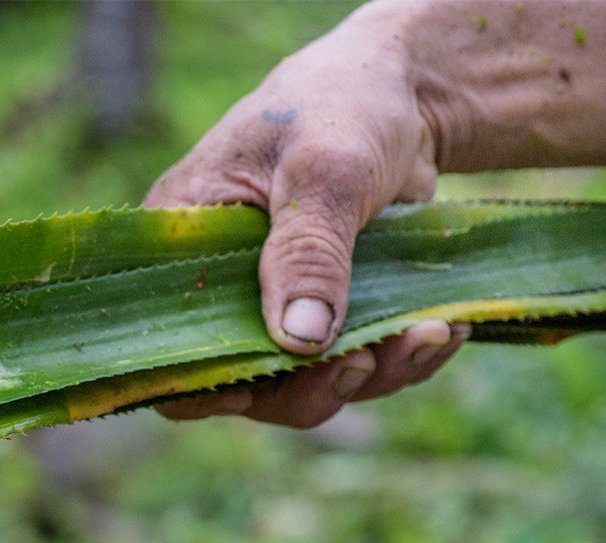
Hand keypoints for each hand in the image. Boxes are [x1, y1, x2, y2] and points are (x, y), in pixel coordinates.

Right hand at [144, 0, 464, 426]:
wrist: (406, 94)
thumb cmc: (343, 106)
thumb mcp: (324, 171)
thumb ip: (308, 253)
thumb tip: (299, 339)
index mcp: (182, 245)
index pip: (165, 340)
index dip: (201, 379)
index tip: (260, 383)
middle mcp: (215, 286)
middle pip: (237, 378)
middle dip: (305, 386)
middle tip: (363, 360)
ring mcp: (271, 306)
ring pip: (301, 383)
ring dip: (366, 376)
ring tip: (426, 336)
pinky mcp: (326, 314)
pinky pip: (351, 365)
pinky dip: (398, 359)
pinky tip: (441, 329)